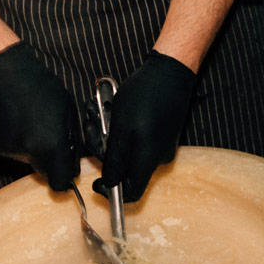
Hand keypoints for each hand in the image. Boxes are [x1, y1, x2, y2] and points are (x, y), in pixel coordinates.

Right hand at [0, 43, 86, 190]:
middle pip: (43, 170)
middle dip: (48, 160)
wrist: (5, 76)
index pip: (60, 182)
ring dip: (30, 146)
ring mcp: (10, 151)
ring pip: (26, 159)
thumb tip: (71, 160)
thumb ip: (70, 140)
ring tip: (28, 120)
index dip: (65, 178)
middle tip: (47, 136)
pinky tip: (15, 120)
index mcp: (51, 146)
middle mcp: (30, 153)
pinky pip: (11, 150)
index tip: (65, 169)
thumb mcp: (67, 111)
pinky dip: (15, 140)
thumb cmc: (41, 88)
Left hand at [94, 53, 197, 203]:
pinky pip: (137, 138)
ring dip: (110, 135)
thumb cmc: (145, 97)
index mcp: (149, 160)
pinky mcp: (161, 131)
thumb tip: (110, 182)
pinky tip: (112, 109)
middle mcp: (158, 157)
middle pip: (126, 169)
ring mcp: (161, 144)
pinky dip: (122, 128)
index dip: (112, 191)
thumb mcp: (121, 129)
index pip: (132, 192)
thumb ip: (115, 160)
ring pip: (128, 150)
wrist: (170, 71)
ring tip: (99, 111)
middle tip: (93, 127)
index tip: (96, 181)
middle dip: (104, 150)